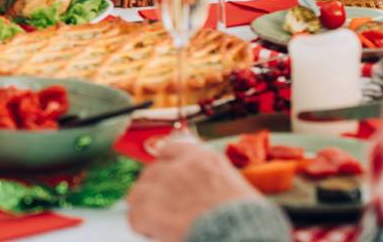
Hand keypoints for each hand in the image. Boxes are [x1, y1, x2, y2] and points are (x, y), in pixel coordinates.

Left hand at [128, 137, 260, 241]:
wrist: (242, 235)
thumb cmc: (246, 221)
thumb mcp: (235, 188)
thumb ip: (211, 180)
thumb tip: (199, 189)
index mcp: (203, 159)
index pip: (171, 150)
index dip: (167, 167)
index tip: (166, 179)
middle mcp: (180, 166)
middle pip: (152, 172)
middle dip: (156, 190)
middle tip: (166, 210)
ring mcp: (163, 184)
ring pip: (139, 192)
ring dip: (146, 208)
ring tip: (160, 224)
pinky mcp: (150, 208)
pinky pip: (135, 216)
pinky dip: (143, 227)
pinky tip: (157, 233)